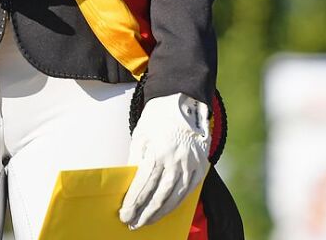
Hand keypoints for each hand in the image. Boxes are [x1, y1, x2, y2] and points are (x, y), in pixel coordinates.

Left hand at [119, 92, 209, 229]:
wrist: (184, 101)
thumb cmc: (157, 117)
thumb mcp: (140, 134)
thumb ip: (136, 159)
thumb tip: (130, 183)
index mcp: (158, 151)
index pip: (143, 185)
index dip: (133, 203)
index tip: (124, 214)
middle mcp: (175, 161)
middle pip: (158, 196)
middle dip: (144, 213)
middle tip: (133, 224)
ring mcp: (190, 166)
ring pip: (173, 199)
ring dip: (159, 214)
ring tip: (146, 222)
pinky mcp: (200, 168)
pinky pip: (187, 193)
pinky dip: (175, 205)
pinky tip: (165, 211)